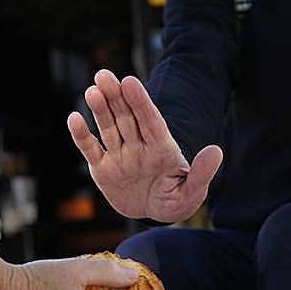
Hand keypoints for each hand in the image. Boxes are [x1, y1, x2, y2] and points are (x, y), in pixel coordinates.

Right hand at [67, 69, 222, 223]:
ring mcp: (119, 156)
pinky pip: (91, 150)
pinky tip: (73, 118)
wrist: (153, 214)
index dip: (141, 102)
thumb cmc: (175, 201)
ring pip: (108, 128)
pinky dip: (81, 135)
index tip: (131, 82)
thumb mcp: (191, 194)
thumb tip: (216, 151)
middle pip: (126, 118)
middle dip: (116, 97)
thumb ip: (202, 174)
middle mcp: (139, 147)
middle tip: (104, 75)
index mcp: (162, 149)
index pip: (151, 122)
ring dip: (100, 110)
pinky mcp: (103, 169)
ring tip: (92, 91)